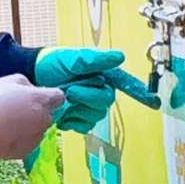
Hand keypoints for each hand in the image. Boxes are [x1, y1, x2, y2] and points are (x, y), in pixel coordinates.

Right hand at [0, 71, 62, 166]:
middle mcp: (44, 120)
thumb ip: (27, 84)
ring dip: (28, 127)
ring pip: (37, 130)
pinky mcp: (25, 153)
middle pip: (47, 115)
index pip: (59, 97)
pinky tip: (2, 136)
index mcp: (42, 100)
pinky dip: (19, 140)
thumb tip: (32, 90)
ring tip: (5, 124)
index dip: (50, 95)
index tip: (38, 96)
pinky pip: (27, 144)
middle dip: (37, 112)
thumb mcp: (10, 80)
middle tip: (15, 109)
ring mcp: (36, 138)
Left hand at [38, 50, 157, 134]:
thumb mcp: (72, 58)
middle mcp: (99, 90)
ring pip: (95, 115)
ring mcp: (89, 106)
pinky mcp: (78, 119)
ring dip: (78, 109)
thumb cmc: (52, 63)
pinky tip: (63, 114)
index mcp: (102, 74)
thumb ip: (95, 60)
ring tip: (64, 100)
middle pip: (105, 101)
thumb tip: (120, 57)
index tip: (153, 102)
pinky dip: (73, 121)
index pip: (124, 83)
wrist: (32, 78)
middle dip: (88, 97)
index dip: (139, 92)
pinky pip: (84, 126)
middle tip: (71, 90)